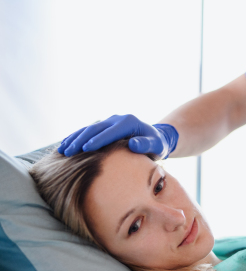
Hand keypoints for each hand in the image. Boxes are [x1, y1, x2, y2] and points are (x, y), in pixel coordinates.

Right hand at [58, 114, 178, 158]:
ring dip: (74, 139)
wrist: (155, 138)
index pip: (111, 132)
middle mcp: (117, 119)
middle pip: (96, 129)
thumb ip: (147, 145)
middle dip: (81, 140)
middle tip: (69, 152)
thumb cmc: (157, 144)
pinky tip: (65, 146)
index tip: (86, 149)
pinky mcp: (104, 127)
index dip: (99, 140)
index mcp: (129, 122)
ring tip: (62, 150)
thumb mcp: (157, 146)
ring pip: (88, 129)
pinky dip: (76, 138)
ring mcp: (109, 121)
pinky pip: (88, 131)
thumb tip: (133, 144)